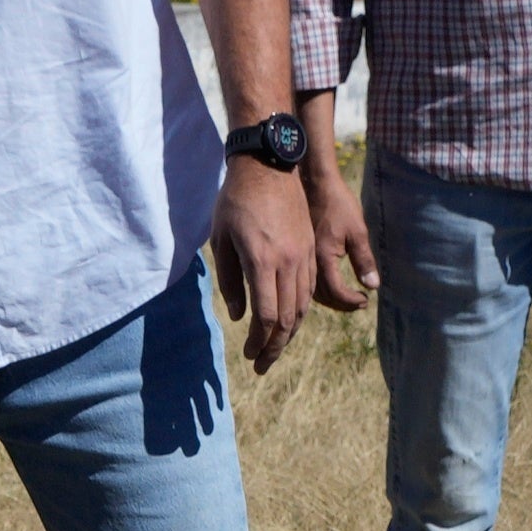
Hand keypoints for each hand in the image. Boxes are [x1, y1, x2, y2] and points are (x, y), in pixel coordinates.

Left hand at [209, 158, 315, 371]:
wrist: (268, 165)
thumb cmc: (236, 201)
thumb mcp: (221, 240)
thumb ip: (229, 282)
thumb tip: (241, 317)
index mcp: (262, 260)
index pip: (267, 315)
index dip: (259, 342)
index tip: (249, 356)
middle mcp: (288, 262)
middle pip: (287, 318)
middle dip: (274, 347)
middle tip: (262, 365)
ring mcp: (303, 255)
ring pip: (302, 306)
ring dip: (289, 333)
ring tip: (274, 347)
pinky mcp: (310, 249)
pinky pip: (310, 289)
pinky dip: (300, 311)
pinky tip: (289, 320)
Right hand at [303, 147, 376, 317]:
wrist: (314, 182)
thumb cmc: (338, 203)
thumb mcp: (357, 230)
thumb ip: (364, 260)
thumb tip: (373, 286)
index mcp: (323, 257)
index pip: (336, 292)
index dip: (351, 301)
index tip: (365, 300)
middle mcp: (308, 261)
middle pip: (323, 296)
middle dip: (342, 304)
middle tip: (359, 303)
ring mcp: (302, 257)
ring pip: (312, 290)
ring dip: (331, 299)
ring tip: (347, 299)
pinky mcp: (300, 251)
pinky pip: (307, 279)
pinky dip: (320, 288)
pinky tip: (330, 286)